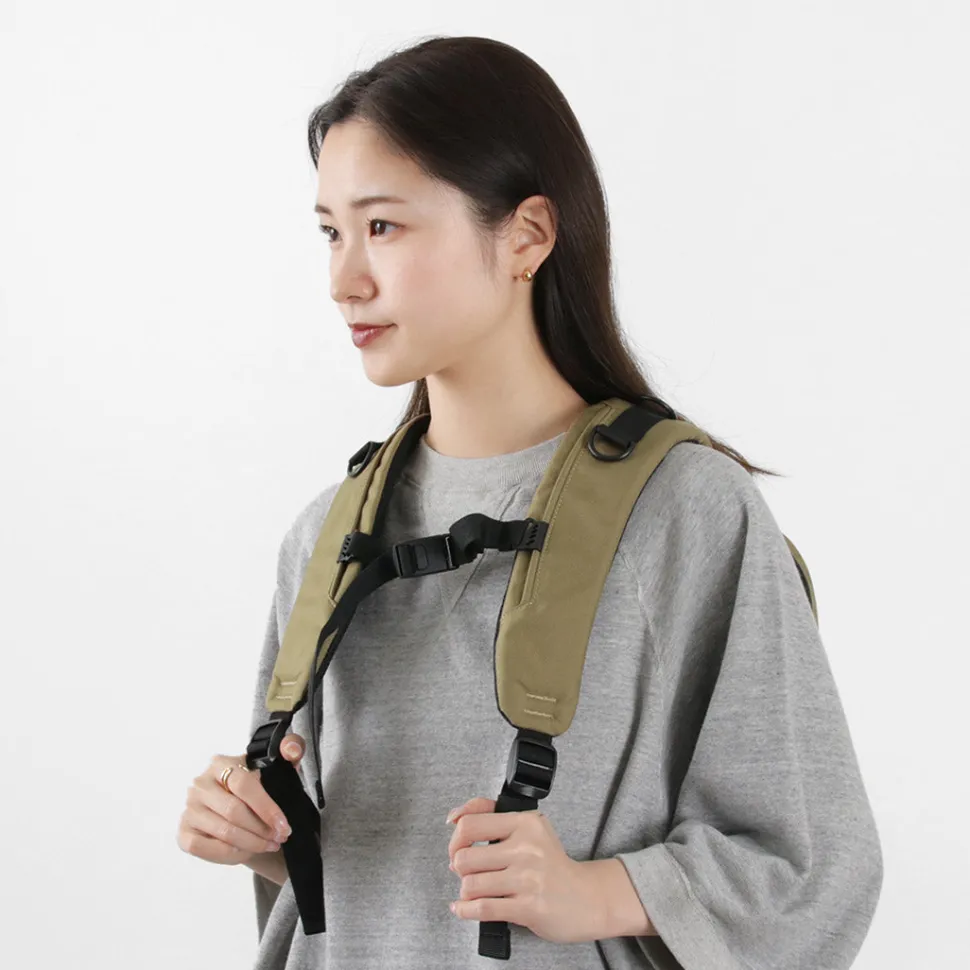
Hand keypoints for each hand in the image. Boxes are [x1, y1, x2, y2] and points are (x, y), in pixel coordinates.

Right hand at [176, 733, 305, 865]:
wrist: (239, 805)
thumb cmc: (258, 784)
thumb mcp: (275, 765)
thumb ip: (290, 748)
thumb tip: (292, 750)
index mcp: (221, 763)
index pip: (243, 785)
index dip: (266, 807)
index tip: (284, 825)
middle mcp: (200, 784)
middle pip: (233, 811)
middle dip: (261, 829)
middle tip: (280, 838)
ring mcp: (189, 808)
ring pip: (222, 832)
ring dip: (251, 844)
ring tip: (269, 845)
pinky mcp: (183, 832)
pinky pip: (203, 848)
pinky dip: (229, 854)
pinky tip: (247, 852)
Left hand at [445, 796, 605, 943]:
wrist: (587, 897)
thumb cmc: (552, 864)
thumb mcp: (528, 827)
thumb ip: (490, 814)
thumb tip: (454, 816)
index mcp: (525, 823)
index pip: (471, 824)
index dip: (455, 839)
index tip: (456, 847)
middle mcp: (527, 848)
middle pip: (465, 858)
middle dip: (460, 870)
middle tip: (469, 872)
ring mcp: (528, 878)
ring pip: (470, 885)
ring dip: (466, 892)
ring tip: (475, 890)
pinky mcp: (528, 907)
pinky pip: (482, 908)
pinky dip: (465, 911)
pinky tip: (464, 908)